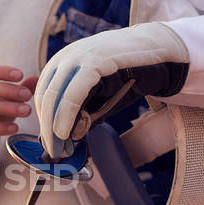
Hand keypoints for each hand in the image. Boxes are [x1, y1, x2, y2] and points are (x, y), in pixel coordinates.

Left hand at [34, 22, 189, 157]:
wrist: (160, 54)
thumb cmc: (128, 76)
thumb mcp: (100, 97)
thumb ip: (83, 113)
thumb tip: (66, 136)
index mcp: (64, 61)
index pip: (43, 92)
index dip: (43, 119)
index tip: (48, 141)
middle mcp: (67, 56)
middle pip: (45, 95)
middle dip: (46, 126)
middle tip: (52, 150)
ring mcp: (80, 56)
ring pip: (55, 94)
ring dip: (53, 124)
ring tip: (58, 145)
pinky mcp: (95, 60)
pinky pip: (73, 92)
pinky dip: (66, 114)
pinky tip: (65, 131)